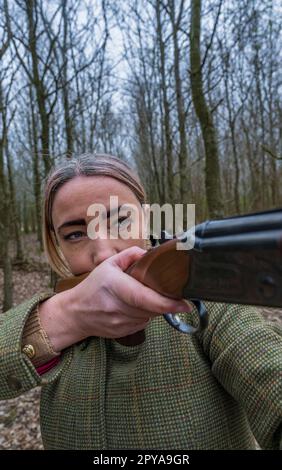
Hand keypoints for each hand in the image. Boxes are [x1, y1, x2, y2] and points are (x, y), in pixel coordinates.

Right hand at [40, 246, 192, 350]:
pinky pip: (143, 323)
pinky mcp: (122, 332)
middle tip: (169, 292)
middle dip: (163, 301)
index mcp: (114, 286)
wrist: (76, 313)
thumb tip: (151, 255)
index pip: (144, 298)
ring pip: (149, 316)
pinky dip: (144, 314)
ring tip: (141, 296)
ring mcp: (120, 323)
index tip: (184, 304)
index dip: (166, 303)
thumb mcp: (108, 264)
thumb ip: (130, 255)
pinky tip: (134, 307)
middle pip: (151, 308)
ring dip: (152, 307)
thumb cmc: (94, 286)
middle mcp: (117, 307)